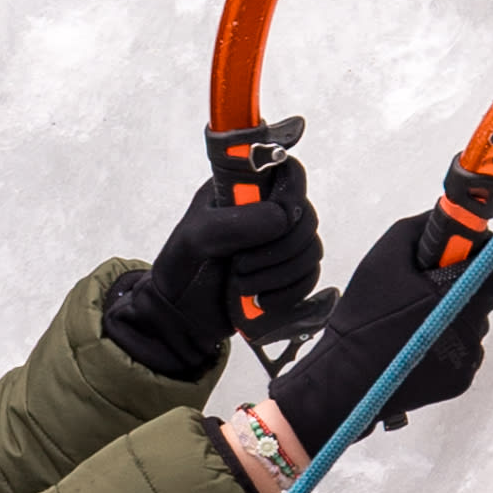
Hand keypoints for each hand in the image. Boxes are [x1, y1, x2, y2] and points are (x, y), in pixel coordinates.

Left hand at [101, 155, 323, 381]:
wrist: (181, 318)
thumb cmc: (183, 270)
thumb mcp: (196, 239)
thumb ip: (234, 223)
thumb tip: (282, 218)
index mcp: (245, 191)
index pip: (289, 174)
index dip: (292, 194)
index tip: (278, 220)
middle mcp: (268, 213)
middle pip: (306, 217)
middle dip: (279, 248)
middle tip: (241, 265)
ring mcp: (280, 245)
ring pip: (311, 250)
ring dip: (280, 274)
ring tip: (243, 286)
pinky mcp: (287, 275)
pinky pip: (309, 278)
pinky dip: (290, 292)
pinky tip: (261, 301)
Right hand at [270, 212, 492, 460]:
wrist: (345, 380)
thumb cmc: (362, 319)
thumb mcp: (383, 256)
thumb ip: (420, 228)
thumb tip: (447, 217)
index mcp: (458, 293)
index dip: (482, 251)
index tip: (460, 252)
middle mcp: (472, 326)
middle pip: (483, 292)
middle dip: (459, 284)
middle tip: (424, 288)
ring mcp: (470, 356)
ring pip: (473, 322)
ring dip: (452, 315)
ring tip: (412, 321)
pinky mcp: (462, 379)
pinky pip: (464, 350)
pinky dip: (446, 343)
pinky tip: (415, 344)